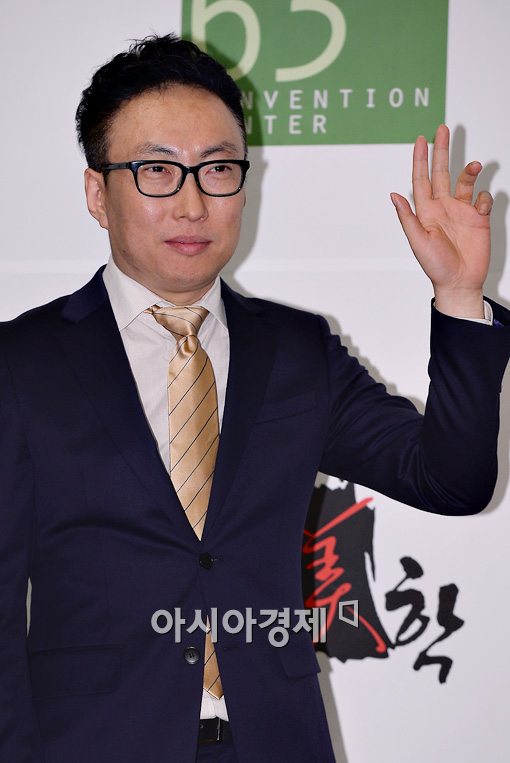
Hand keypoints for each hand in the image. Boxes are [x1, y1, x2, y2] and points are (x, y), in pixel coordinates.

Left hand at [391, 124, 492, 317]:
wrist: (460, 282)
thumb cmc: (436, 266)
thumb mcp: (418, 241)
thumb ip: (408, 217)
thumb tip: (394, 195)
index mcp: (426, 211)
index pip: (422, 179)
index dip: (420, 159)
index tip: (421, 139)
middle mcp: (443, 207)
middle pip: (442, 172)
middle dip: (442, 151)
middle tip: (442, 129)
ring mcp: (461, 212)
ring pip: (465, 182)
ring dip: (469, 171)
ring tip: (474, 166)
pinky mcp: (478, 218)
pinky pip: (481, 199)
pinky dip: (483, 198)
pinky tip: (480, 209)